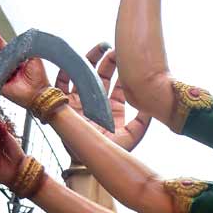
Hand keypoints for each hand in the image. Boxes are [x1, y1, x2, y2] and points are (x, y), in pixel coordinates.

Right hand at [0, 29, 50, 107]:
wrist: (38, 93)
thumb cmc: (40, 78)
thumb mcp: (34, 58)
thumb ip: (26, 48)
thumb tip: (19, 42)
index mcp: (20, 62)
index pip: (9, 49)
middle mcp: (12, 68)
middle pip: (3, 55)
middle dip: (4, 50)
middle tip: (13, 55)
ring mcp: (5, 75)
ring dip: (6, 61)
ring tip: (18, 68)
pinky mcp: (0, 83)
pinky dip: (2, 70)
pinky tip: (10, 71)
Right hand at [55, 43, 150, 161]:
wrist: (88, 164)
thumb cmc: (111, 153)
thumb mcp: (132, 136)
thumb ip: (143, 121)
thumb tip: (152, 104)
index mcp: (114, 107)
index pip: (118, 83)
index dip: (122, 70)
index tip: (124, 56)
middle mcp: (97, 102)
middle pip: (101, 75)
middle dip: (106, 60)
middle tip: (112, 48)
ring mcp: (80, 102)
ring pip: (83, 75)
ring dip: (88, 61)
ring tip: (97, 47)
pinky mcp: (64, 104)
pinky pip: (60, 84)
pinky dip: (62, 71)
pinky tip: (69, 59)